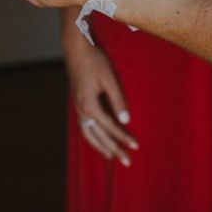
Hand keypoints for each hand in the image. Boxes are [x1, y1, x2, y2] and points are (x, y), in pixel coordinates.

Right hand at [66, 43, 138, 165]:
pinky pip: (84, 126)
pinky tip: (98, 139)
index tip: (136, 146)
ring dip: (100, 146)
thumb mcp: (109, 79)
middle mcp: (81, 110)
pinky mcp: (78, 103)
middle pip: (99, 136)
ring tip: (111, 156)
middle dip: (113, 149)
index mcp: (89, 105)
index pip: (110, 127)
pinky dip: (92, 136)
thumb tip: (125, 120)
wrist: (76, 49)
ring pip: (88, 134)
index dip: (123, 137)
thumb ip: (117, 100)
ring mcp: (77, 108)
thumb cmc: (94, 61)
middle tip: (126, 161)